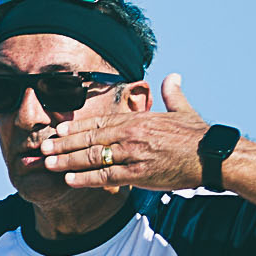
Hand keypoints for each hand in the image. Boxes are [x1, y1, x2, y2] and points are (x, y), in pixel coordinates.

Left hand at [40, 74, 213, 190]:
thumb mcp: (183, 110)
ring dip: (66, 161)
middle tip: (43, 148)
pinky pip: (105, 177)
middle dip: (63, 144)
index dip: (76, 127)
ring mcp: (132, 155)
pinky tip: (69, 179)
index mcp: (137, 120)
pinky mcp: (138, 174)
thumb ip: (173, 93)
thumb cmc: (198, 135)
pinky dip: (85, 178)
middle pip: (88, 139)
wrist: (212, 155)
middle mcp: (130, 135)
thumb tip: (174, 76)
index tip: (60, 130)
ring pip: (91, 157)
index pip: (99, 122)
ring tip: (47, 163)